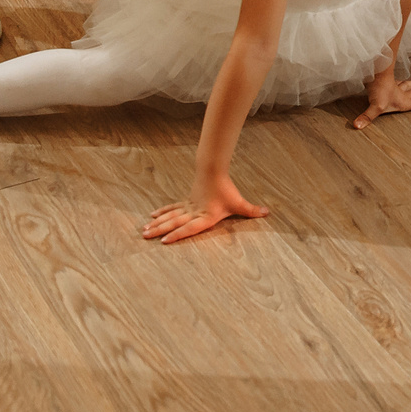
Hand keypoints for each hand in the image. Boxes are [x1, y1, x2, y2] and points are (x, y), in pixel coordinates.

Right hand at [143, 176, 269, 243]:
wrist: (213, 171)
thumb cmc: (226, 190)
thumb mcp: (239, 203)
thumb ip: (251, 210)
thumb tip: (267, 213)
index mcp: (204, 216)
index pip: (189, 228)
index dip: (176, 234)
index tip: (164, 240)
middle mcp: (193, 213)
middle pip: (174, 222)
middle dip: (159, 230)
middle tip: (145, 236)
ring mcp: (188, 207)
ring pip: (170, 216)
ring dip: (157, 223)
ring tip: (144, 230)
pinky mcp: (186, 202)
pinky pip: (172, 208)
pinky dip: (162, 212)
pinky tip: (152, 216)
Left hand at [353, 65, 410, 128]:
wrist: (375, 71)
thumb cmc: (378, 89)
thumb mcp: (375, 107)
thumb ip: (368, 117)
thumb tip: (357, 127)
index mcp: (403, 101)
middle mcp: (402, 94)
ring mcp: (395, 86)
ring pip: (409, 85)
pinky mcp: (388, 80)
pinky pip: (399, 81)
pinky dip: (402, 81)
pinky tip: (401, 80)